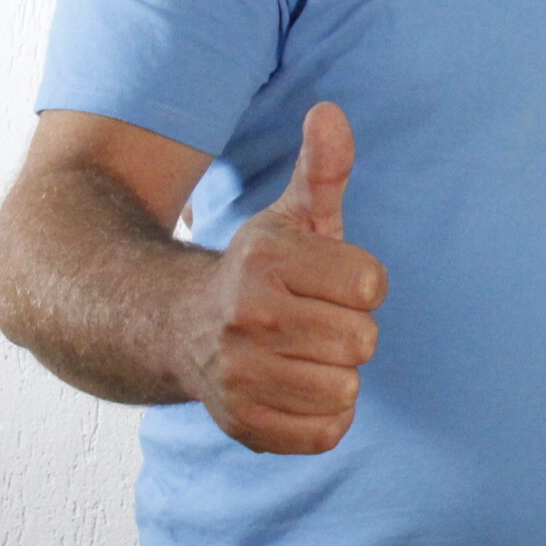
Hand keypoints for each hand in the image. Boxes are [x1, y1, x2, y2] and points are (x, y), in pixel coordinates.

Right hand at [176, 102, 387, 452]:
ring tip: (299, 354)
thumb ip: (323, 168)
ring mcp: (238, 374)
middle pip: (363, 341)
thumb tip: (331, 111)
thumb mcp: (292, 215)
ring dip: (335, 375)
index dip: (361, 285)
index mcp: (266, 259)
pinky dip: (322, 419)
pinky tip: (294, 389)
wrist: (174, 327)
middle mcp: (246, 316)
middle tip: (310, 320)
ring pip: (345, 389)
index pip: (372, 286)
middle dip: (349, 330)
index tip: (329, 281)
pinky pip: (325, 434)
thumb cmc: (259, 270)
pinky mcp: (241, 424)